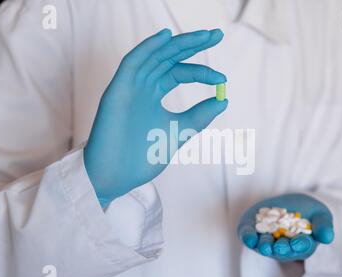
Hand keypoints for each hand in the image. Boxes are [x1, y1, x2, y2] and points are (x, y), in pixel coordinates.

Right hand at [84, 29, 227, 206]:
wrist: (118, 177)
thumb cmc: (144, 157)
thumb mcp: (180, 131)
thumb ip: (200, 115)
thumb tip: (224, 99)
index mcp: (154, 94)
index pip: (180, 72)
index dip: (202, 72)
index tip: (222, 79)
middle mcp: (142, 86)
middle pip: (168, 57)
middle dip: (192, 45)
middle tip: (217, 35)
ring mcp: (129, 86)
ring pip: (155, 56)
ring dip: (178, 43)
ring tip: (204, 36)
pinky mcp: (117, 91)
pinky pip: (132, 63)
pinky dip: (148, 48)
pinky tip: (167, 37)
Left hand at [237, 193, 333, 260]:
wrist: (290, 203)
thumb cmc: (309, 212)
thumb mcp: (321, 215)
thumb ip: (324, 226)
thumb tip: (327, 238)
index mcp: (302, 246)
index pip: (302, 247)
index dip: (300, 245)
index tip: (298, 242)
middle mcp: (283, 247)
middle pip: (282, 250)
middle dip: (281, 248)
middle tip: (279, 246)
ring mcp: (266, 241)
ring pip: (264, 246)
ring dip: (264, 246)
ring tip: (264, 245)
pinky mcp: (252, 232)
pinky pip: (248, 236)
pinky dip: (248, 237)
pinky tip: (249, 237)